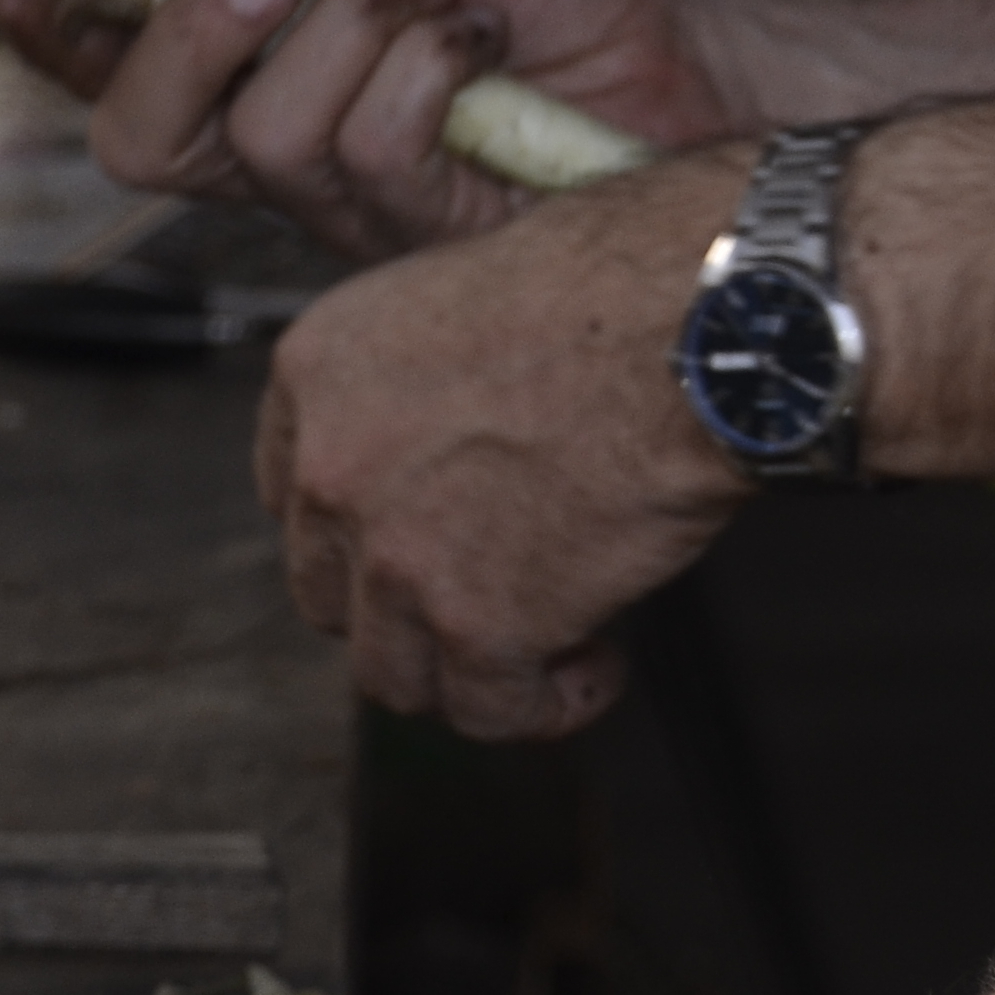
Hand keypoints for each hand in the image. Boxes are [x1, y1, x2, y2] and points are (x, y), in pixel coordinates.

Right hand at [0, 0, 743, 258]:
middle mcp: (271, 142)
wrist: (674, 47)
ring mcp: (335, 206)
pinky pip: (362, 153)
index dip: (49, 30)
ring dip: (366, 26)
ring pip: (267, 134)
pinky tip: (482, 46)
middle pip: (140, 139)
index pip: (110, 59)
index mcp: (248, 60)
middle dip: (187, 40)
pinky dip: (428, 66)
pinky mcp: (405, 237)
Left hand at [257, 151, 749, 731]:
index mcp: (321, 371)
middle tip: (487, 595)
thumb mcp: (470, 290)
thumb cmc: (625, 282)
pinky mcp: (474, 626)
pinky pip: (488, 711)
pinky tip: (595, 666)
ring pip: (396, 671)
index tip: (414, 543)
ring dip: (467, 670)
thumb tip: (453, 435)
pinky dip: (545, 705)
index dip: (358, 535)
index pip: (294, 495)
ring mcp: (396, 558)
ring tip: (549, 642)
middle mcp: (335, 469)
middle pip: (334, 593)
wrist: (701, 325)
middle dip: (405, 610)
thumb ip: (426, 378)